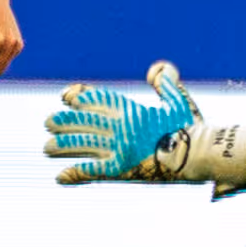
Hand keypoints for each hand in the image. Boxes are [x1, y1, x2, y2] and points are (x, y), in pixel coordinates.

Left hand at [45, 62, 226, 186]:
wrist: (198, 154)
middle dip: (64, 121)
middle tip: (49, 123)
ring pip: (81, 145)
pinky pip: (91, 171)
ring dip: (62, 146)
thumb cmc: (191, 127)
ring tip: (47, 148)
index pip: (98, 100)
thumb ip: (166, 83)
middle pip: (83, 121)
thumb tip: (157, 68)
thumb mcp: (178, 101)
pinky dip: (74, 174)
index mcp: (131, 110)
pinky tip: (60, 177)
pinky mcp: (120, 169)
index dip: (80, 98)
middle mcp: (119, 127)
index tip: (66, 97)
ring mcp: (118, 147)